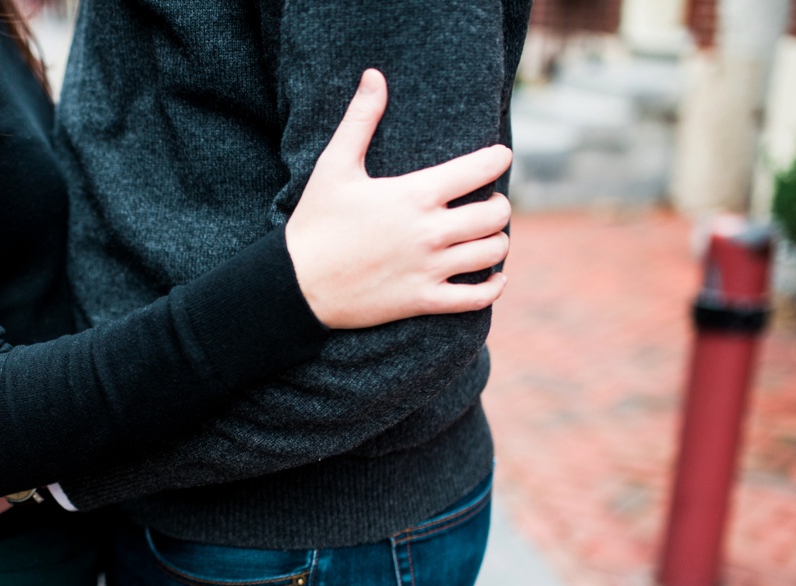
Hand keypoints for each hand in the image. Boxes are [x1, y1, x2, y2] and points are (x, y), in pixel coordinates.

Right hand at [286, 69, 512, 328]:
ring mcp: (428, 268)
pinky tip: (492, 278)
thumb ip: (360, 120)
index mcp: (414, 194)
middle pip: (495, 214)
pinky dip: (492, 287)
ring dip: (495, 241)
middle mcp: (429, 231)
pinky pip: (475, 298)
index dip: (497, 159)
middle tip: (487, 203)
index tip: (499, 157)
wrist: (296, 284)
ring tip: (485, 236)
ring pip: (491, 252)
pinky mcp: (422, 300)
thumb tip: (374, 76)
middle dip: (498, 204)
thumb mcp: (334, 167)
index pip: (479, 169)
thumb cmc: (315, 222)